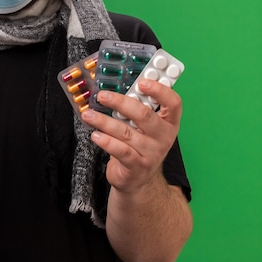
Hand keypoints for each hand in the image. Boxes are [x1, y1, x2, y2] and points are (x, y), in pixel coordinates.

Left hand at [81, 79, 181, 193]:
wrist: (138, 180)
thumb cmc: (138, 146)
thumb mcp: (143, 127)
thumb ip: (135, 108)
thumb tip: (114, 87)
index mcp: (168, 122)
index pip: (173, 103)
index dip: (160, 90)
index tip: (142, 81)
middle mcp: (163, 137)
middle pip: (144, 114)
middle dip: (120, 102)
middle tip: (102, 96)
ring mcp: (151, 153)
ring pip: (126, 132)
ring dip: (104, 121)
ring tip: (88, 114)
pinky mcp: (137, 166)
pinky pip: (120, 150)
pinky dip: (106, 141)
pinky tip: (95, 135)